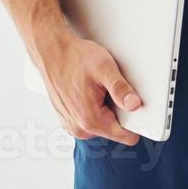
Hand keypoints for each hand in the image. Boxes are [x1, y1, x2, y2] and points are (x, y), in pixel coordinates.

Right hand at [33, 28, 142, 144]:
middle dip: (118, 111)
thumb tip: (135, 105)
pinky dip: (93, 108)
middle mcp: (80, 128)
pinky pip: (90, 120)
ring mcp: (72, 125)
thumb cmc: (75, 58)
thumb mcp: (104, 68)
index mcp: (91, 120)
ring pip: (102, 125)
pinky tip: (88, 92)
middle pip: (115, 129)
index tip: (135, 106)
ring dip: (105, 109)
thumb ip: (120, 89)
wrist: (52, 52)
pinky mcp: (68, 120)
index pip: (126, 136)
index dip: (136, 121)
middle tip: (110, 89)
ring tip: (97, 88)